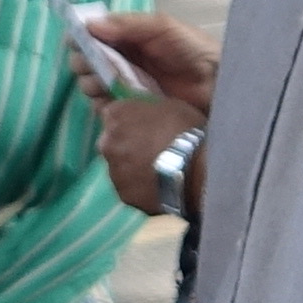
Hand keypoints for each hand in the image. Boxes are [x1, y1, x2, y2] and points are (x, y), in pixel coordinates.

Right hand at [85, 8, 216, 114]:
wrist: (217, 84)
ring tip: (106, 84)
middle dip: (84, 63)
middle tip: (95, 66)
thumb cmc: (192, 50)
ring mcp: (125, 87)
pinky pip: (105, 108)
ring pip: (91, 85)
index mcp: (126, 37)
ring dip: (91, 83)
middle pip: (85, 62)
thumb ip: (126, 24)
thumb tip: (89, 24)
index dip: (80, 39)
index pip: (91, 36)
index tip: (77, 43)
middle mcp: (121, 61)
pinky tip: (114, 101)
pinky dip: (103, 104)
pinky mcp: (131, 110)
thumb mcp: (162, 27)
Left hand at [99, 91, 199, 217]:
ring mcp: (113, 171)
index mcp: (115, 114)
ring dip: (132, 168)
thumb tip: (143, 116)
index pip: (112, 114)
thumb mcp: (167, 106)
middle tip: (151, 150)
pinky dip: (140, 187)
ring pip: (119, 168)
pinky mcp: (124, 196)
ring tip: (158, 172)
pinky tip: (159, 188)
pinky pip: (130, 188)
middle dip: (126, 145)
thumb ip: (147, 110)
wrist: (196, 170)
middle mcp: (106, 142)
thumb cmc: (186, 129)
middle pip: (112, 142)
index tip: (142, 127)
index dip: (128, 121)